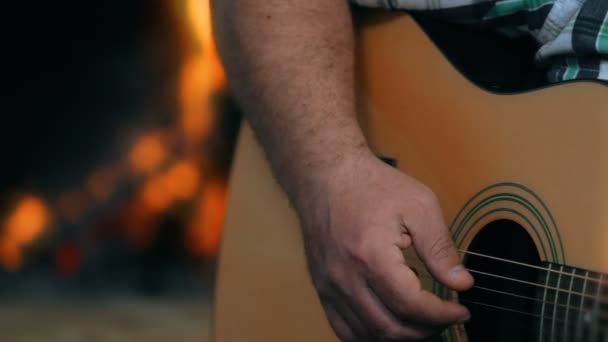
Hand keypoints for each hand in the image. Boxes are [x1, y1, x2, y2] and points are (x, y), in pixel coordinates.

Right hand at [297, 152, 473, 340]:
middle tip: (444, 318)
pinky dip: (368, 335)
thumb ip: (440, 248)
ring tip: (420, 321)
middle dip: (424, 330)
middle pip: (389, 327)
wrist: (326, 175)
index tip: (461, 311)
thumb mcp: (418, 205)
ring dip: (399, 335)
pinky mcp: (321, 286)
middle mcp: (345, 276)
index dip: (441, 315)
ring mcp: (329, 284)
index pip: (411, 306)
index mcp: (371, 256)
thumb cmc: (369, 184)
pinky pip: (342, 328)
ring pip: (366, 333)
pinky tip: (388, 324)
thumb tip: (461, 283)